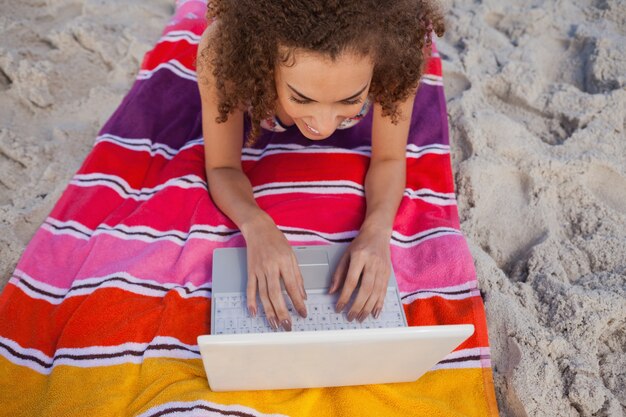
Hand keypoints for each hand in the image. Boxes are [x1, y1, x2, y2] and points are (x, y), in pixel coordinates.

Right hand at [242, 215, 307, 330]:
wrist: (258, 229)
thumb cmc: (277, 241)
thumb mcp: (292, 255)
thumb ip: (297, 276)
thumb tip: (303, 295)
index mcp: (284, 262)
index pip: (292, 286)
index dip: (298, 302)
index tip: (303, 314)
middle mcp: (270, 267)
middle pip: (276, 294)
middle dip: (282, 312)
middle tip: (287, 325)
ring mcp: (258, 270)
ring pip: (263, 295)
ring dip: (269, 311)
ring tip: (274, 324)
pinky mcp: (250, 271)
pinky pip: (250, 289)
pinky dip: (251, 302)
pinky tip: (254, 313)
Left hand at [328, 227, 391, 321]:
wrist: (378, 234)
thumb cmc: (360, 244)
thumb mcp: (346, 255)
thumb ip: (339, 274)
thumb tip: (332, 291)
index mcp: (360, 256)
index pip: (351, 281)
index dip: (345, 296)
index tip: (339, 307)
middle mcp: (373, 263)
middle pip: (366, 289)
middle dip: (357, 306)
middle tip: (350, 317)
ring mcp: (382, 269)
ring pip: (376, 292)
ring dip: (368, 308)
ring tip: (360, 317)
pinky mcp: (388, 273)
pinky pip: (384, 292)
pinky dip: (379, 304)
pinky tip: (374, 313)